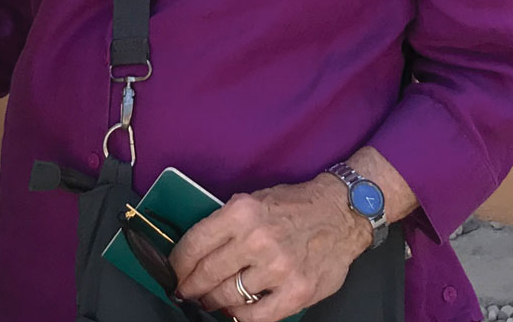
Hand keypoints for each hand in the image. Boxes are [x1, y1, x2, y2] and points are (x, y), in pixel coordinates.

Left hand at [170, 176, 370, 321]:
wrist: (339, 213)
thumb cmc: (293, 206)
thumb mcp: (251, 201)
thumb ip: (226, 224)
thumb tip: (198, 250)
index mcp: (241, 212)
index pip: (196, 243)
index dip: (179, 262)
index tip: (173, 271)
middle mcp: (257, 240)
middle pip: (209, 272)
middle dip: (191, 286)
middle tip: (185, 291)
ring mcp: (278, 268)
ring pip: (230, 296)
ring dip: (214, 302)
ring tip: (209, 302)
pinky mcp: (297, 291)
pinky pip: (258, 315)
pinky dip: (240, 317)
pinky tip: (234, 313)